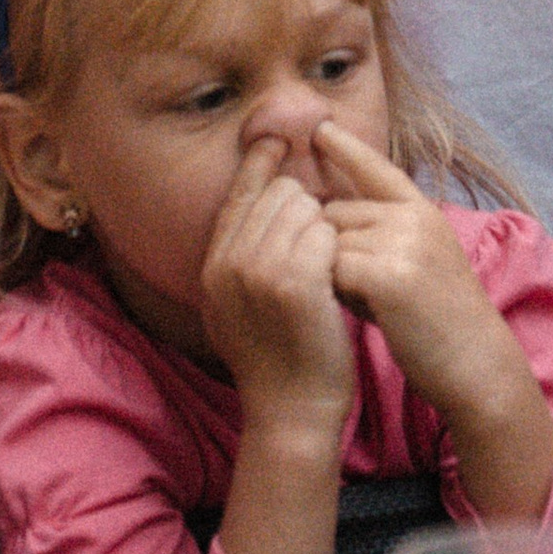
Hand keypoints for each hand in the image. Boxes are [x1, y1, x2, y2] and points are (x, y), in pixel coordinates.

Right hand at [198, 135, 354, 435]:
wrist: (293, 414)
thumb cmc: (279, 358)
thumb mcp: (239, 305)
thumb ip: (242, 255)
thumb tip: (260, 197)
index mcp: (213, 265)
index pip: (240, 194)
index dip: (260, 163)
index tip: (276, 139)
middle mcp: (228, 262)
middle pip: (279, 193)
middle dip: (307, 209)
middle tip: (317, 247)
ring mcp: (259, 271)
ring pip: (306, 208)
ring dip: (326, 229)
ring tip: (328, 267)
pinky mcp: (295, 283)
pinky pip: (325, 232)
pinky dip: (339, 249)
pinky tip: (340, 276)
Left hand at [318, 121, 552, 519]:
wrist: (477, 365)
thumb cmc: (441, 324)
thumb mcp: (419, 262)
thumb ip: (382, 237)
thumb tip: (329, 223)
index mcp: (423, 211)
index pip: (378, 167)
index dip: (346, 146)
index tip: (319, 126)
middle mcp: (414, 217)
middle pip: (335, 212)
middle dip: (329, 248)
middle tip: (362, 291)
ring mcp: (404, 242)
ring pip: (329, 242)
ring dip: (331, 273)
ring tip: (369, 304)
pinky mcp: (390, 275)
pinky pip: (333, 270)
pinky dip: (334, 291)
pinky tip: (361, 310)